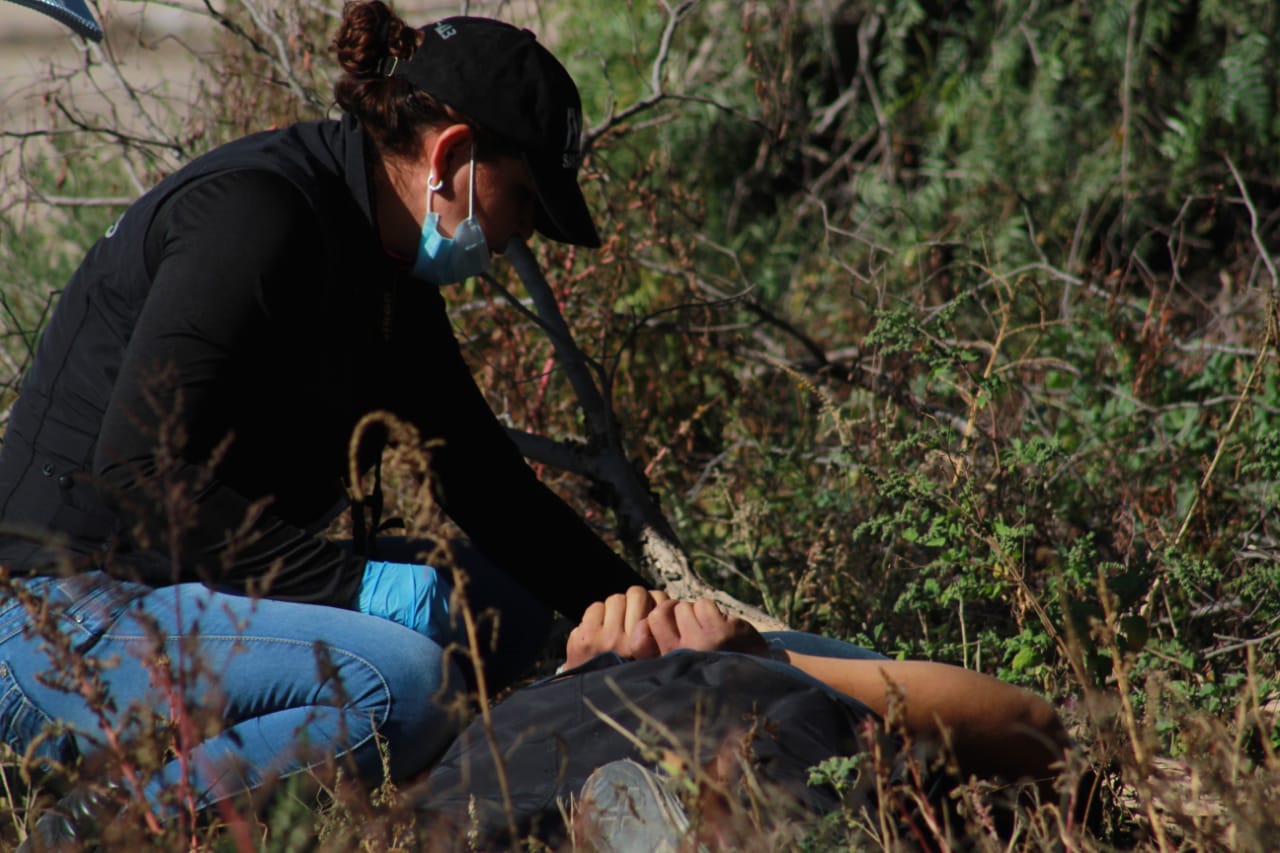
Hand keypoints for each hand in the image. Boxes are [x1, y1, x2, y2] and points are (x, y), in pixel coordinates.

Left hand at [565, 586, 669, 668]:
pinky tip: (599, 630)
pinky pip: (595, 608)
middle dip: (634, 601)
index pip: (657, 600)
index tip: (651, 607)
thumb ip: (657, 634)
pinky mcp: (583, 637)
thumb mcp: (652, 662)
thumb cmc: (626, 676)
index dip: (654, 599)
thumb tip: (659, 600)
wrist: (593, 699)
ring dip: (615, 609)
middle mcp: (626, 642)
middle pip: (636, 594)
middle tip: (631, 614)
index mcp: (647, 647)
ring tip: (614, 624)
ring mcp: (602, 638)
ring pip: (615, 599)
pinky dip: (597, 615)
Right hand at [639, 598, 768, 657]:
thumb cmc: (711, 666)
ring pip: (686, 606)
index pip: (648, 623)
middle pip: (665, 612)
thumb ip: (662, 643)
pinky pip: (705, 604)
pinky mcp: (723, 632)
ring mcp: (704, 642)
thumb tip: (645, 619)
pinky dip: (714, 611)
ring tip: (710, 630)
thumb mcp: (681, 662)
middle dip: (678, 612)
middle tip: (693, 623)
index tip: (672, 621)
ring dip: (698, 613)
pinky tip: (723, 628)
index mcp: (670, 662)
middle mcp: (683, 653)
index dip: (660, 615)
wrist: (751, 680)